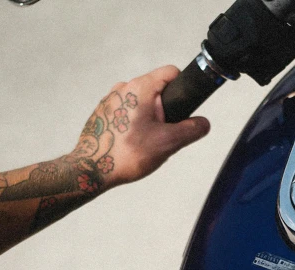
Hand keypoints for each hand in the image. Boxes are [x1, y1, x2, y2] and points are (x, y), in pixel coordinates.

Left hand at [66, 65, 209, 190]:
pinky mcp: (102, 114)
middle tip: (163, 135)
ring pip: (142, 104)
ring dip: (150, 121)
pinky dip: (134, 127)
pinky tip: (132, 145)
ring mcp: (110, 100)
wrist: (91, 171)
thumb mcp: (168, 143)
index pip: (171, 72)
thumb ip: (192, 130)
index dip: (183, 88)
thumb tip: (203, 123)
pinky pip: (127, 114)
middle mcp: (122, 87)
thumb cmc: (126, 155)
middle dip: (166, 112)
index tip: (184, 108)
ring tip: (145, 144)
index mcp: (140, 87)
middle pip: (157, 91)